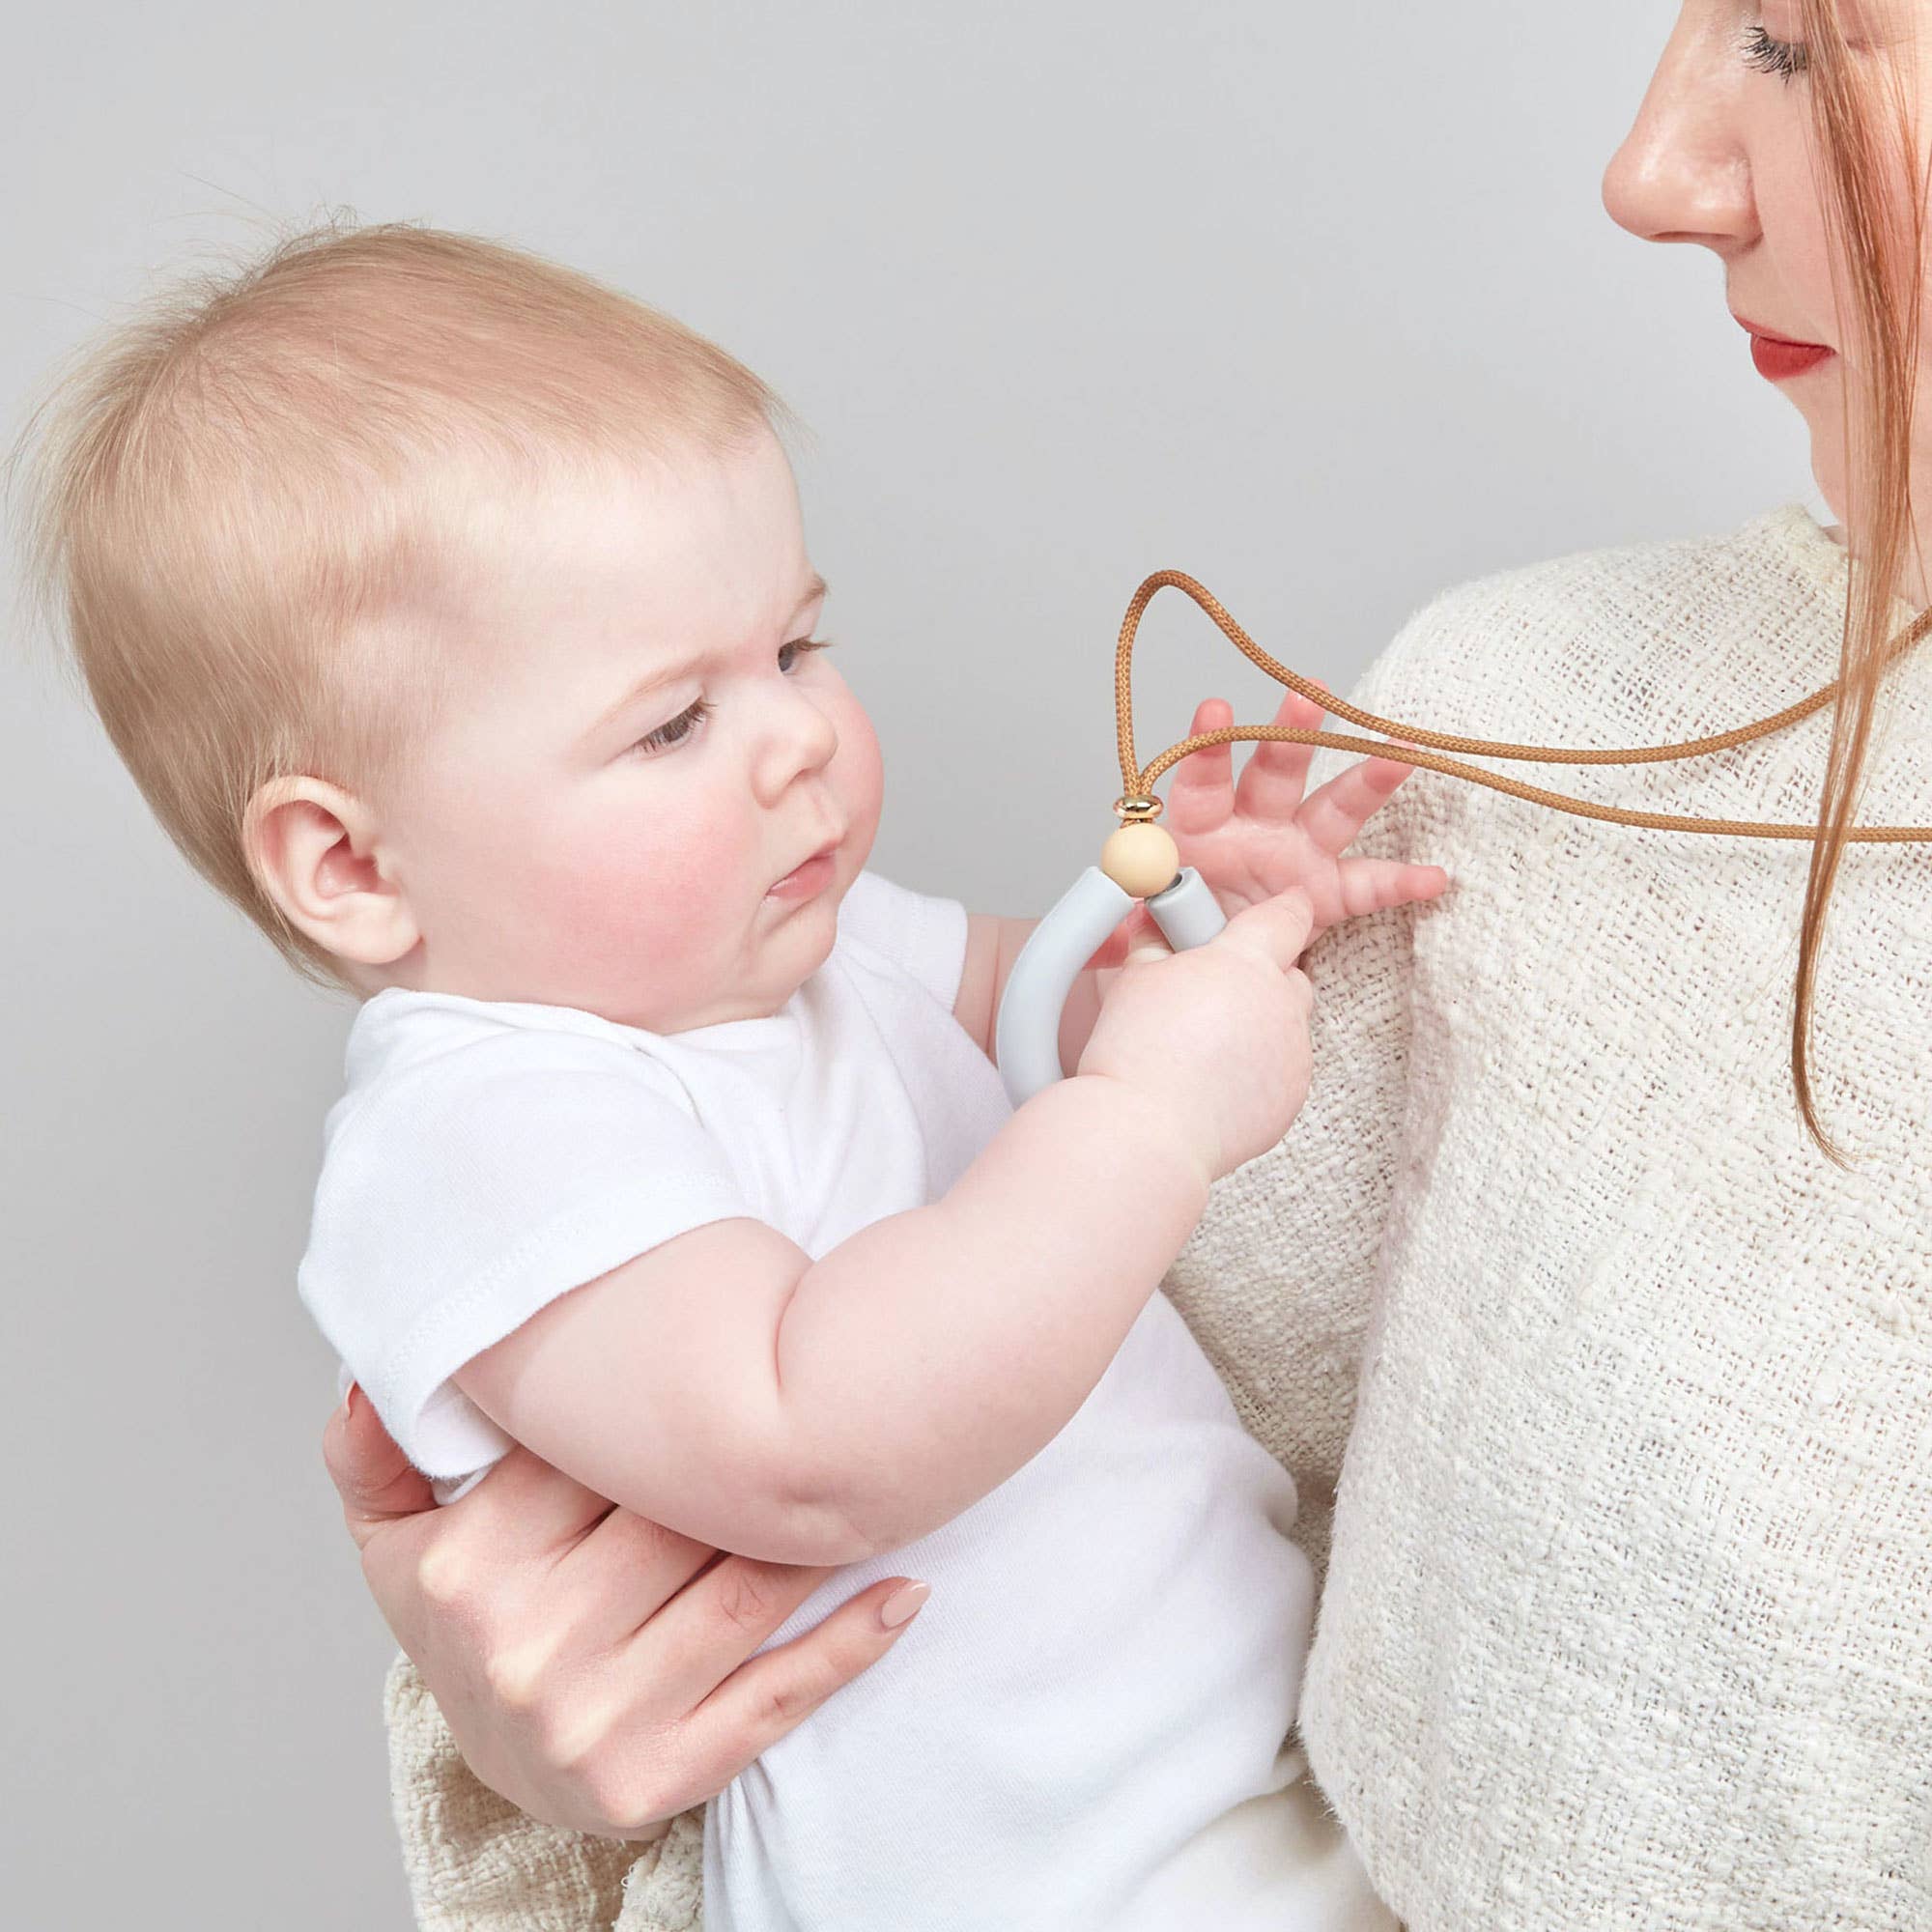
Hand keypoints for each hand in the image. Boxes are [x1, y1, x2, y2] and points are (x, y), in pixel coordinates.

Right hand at [322, 1384, 927, 1836]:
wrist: (498, 1774)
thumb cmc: (466, 1627)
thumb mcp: (393, 1538)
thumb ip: (374, 1451)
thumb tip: (371, 1377)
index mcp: (472, 1569)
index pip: (596, 1456)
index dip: (668, 1408)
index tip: (731, 1358)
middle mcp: (531, 1647)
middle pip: (680, 1517)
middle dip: (754, 1461)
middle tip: (826, 1397)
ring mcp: (599, 1719)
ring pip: (740, 1594)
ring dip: (822, 1531)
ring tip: (873, 1471)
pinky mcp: (661, 1777)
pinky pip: (774, 1699)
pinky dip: (849, 1644)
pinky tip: (903, 1590)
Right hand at [1078, 886, 1316, 1182]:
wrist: (1144, 1131)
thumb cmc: (1135, 1056)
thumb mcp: (1136, 976)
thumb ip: (1159, 944)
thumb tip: (1160, 931)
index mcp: (1246, 963)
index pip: (1287, 917)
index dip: (1284, 909)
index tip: (1284, 906)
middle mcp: (1281, 1005)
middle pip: (1291, 974)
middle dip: (1263, 976)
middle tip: (1217, 990)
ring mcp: (1293, 1055)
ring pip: (1287, 1025)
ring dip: (1260, 1025)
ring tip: (1207, 1046)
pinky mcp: (1291, 1098)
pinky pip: (1283, 1069)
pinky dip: (1260, 1069)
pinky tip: (1216, 1079)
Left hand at [1091, 689, 1447, 968]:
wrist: (1191, 967)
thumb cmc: (1158, 932)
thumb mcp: (1125, 930)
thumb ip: (1113, 928)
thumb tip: (1100, 940)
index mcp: (1195, 827)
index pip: (1199, 781)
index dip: (1205, 749)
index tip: (1213, 710)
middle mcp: (1250, 828)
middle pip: (1273, 772)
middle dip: (1290, 734)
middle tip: (1307, 695)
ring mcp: (1292, 856)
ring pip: (1333, 809)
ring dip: (1367, 778)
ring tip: (1401, 750)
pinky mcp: (1322, 894)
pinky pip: (1366, 886)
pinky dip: (1401, 882)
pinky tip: (1435, 878)